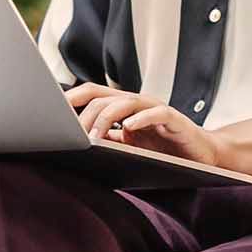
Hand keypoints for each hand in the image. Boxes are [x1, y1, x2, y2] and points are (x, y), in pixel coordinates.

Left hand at [64, 81, 232, 170]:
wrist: (200, 157)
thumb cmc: (161, 151)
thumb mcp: (127, 147)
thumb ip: (106, 140)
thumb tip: (74, 144)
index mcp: (122, 107)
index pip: (92, 94)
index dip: (71, 99)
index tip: (51, 112)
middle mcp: (136, 103)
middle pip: (102, 98)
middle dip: (84, 116)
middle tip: (71, 136)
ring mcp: (155, 109)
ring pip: (124, 103)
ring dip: (105, 119)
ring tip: (93, 138)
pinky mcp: (174, 120)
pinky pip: (156, 114)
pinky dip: (141, 119)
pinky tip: (128, 129)